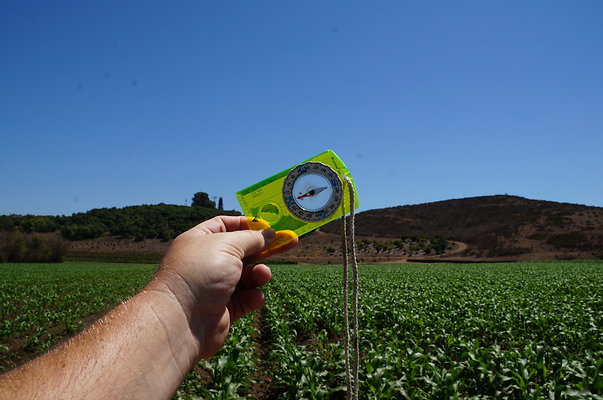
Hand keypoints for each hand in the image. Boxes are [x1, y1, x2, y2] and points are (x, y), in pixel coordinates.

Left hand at [149, 216, 296, 358]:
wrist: (181, 321)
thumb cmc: (200, 274)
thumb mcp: (228, 245)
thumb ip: (252, 238)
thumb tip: (268, 234)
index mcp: (200, 240)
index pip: (225, 225)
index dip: (247, 224)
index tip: (269, 226)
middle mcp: (206, 262)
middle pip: (241, 250)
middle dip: (264, 248)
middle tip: (290, 243)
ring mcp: (214, 286)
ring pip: (246, 276)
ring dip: (258, 274)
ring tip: (262, 275)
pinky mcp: (222, 310)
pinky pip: (245, 299)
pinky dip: (253, 297)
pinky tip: (254, 297)